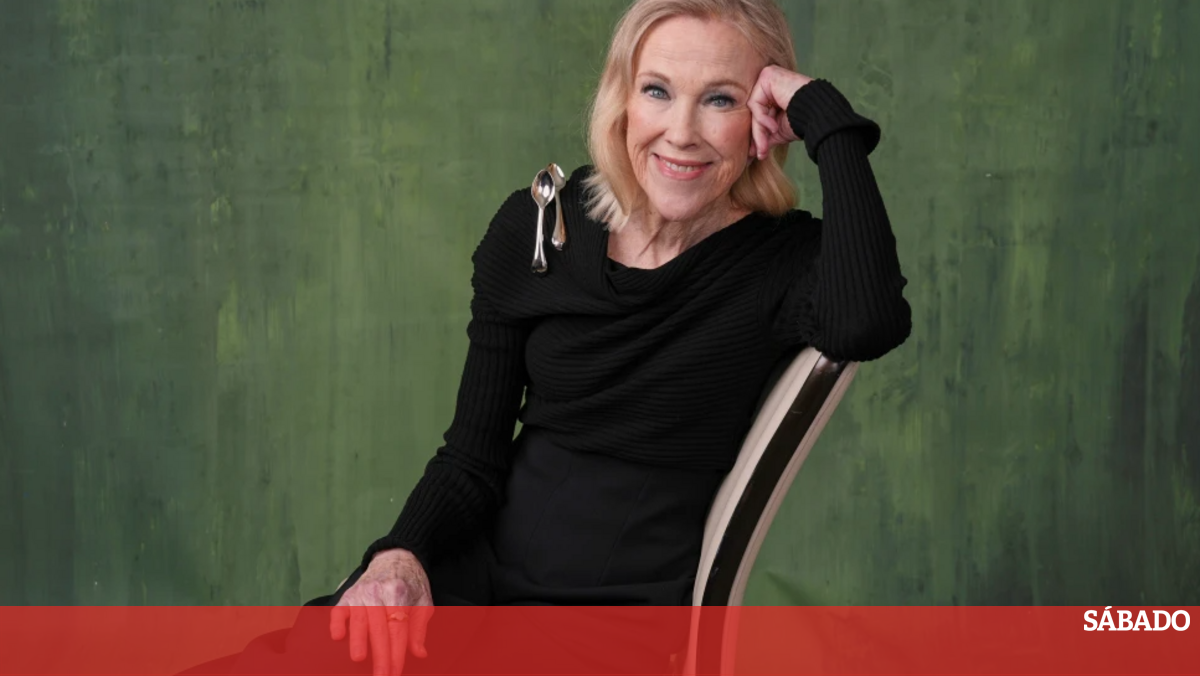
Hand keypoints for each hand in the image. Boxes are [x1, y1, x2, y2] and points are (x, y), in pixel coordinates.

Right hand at [331, 549, 434, 675]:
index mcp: (400, 594)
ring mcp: (361, 593)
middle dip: (380, 656)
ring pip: (359, 621)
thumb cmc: (412, 583)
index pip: (398, 629)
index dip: (397, 653)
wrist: (396, 556)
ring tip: (359, 659)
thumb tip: (419, 654)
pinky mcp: (348, 594)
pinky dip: (337, 623)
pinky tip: (338, 637)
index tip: (395, 673)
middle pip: (379, 629)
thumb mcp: (423, 602)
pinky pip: (339, 610)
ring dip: (358, 641)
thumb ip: (419, 629)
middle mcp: (379, 592)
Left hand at [748, 65, 813, 160]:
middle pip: (755, 112)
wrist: (820, 113)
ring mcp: (768, 77)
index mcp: (773, 93)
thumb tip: (751, 151)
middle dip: (758, 135)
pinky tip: (774, 126)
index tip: (758, 153)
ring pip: (754, 110)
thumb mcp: (779, 131)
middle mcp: (770, 82)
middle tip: (760, 154)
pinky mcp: (768, 76)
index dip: (758, 133)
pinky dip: (763, 119)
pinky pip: (755, 103)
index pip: (759, 114)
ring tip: (766, 146)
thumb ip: (764, 136)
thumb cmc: (804, 121)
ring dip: (759, 131)